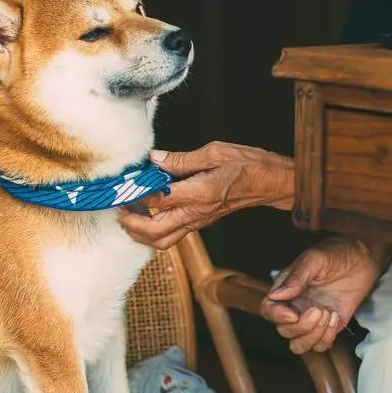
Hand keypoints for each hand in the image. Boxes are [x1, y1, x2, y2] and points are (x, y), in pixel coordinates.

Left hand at [119, 143, 294, 249]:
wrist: (273, 183)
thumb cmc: (249, 165)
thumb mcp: (215, 152)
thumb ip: (181, 160)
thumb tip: (154, 160)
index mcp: (200, 193)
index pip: (158, 199)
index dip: (136, 193)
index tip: (122, 182)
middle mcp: (198, 212)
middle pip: (155, 231)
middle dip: (132, 223)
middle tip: (118, 207)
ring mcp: (199, 221)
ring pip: (163, 240)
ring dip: (141, 233)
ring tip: (127, 216)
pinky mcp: (201, 222)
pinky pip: (172, 236)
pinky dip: (154, 233)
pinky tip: (146, 218)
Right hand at [260, 237, 385, 353]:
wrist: (364, 258)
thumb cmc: (337, 252)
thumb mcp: (315, 258)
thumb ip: (296, 277)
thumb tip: (276, 295)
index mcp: (286, 290)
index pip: (269, 310)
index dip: (277, 316)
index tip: (293, 314)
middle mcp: (296, 307)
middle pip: (285, 331)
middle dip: (301, 326)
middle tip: (319, 310)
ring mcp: (312, 319)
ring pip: (299, 344)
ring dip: (312, 336)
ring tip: (328, 315)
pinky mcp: (329, 327)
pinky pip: (320, 346)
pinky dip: (326, 338)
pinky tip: (336, 318)